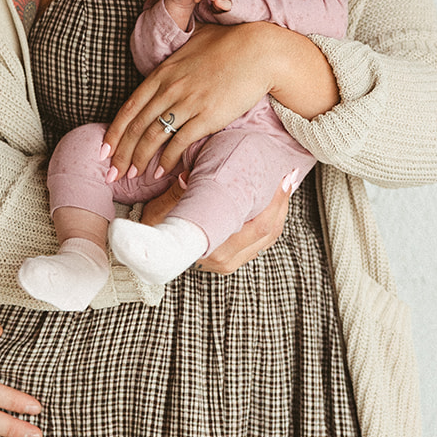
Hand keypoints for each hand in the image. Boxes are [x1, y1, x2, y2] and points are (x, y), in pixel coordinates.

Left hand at [105, 22, 281, 178]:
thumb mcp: (191, 44)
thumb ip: (174, 59)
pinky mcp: (207, 116)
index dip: (113, 131)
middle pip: (136, 127)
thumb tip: (166, 64)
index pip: (129, 107)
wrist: (258, 51)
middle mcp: (170, 89)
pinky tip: (160, 172)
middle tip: (111, 173)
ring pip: (153, 137)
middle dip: (120, 154)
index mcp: (162, 73)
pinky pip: (179, 143)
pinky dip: (166, 160)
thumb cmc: (228, 44)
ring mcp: (187, 103)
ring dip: (138, 160)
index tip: (104, 149)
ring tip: (131, 176)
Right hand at [140, 177, 290, 273]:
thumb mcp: (161, 209)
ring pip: (268, 237)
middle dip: (282, 202)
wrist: (147, 251)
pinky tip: (273, 201)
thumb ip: (178, 195)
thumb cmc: (152, 228)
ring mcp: (231, 261)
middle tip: (289, 175)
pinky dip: (270, 219)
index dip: (275, 202)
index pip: (258, 227)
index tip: (283, 178)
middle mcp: (226, 259)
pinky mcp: (233, 258)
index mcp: (214, 248)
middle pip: (269, 232)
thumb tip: (189, 177)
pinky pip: (261, 240)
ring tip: (285, 184)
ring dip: (279, 210)